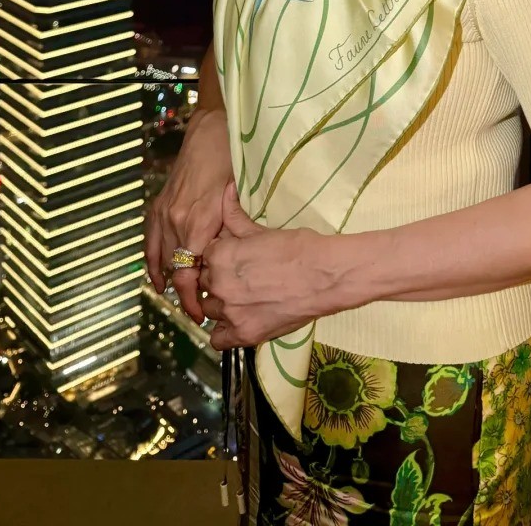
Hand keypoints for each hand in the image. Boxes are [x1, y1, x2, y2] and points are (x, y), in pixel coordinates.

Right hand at [144, 108, 232, 323]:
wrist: (211, 132)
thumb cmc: (233, 164)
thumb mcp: (239, 200)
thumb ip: (232, 232)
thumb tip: (234, 264)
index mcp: (199, 223)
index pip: (188, 274)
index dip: (191, 299)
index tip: (200, 315)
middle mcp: (176, 221)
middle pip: (176, 270)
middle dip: (186, 295)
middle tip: (199, 314)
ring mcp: (164, 213)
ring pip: (162, 258)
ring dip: (171, 281)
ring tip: (183, 301)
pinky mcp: (158, 205)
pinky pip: (150, 241)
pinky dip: (152, 262)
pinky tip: (157, 279)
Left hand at [202, 181, 335, 350]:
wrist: (325, 275)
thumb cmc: (297, 247)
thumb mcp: (262, 230)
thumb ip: (235, 216)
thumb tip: (225, 191)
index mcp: (220, 255)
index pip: (205, 258)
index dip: (219, 258)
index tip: (234, 260)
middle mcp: (219, 284)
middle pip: (206, 283)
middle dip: (218, 280)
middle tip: (242, 278)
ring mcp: (230, 312)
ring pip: (210, 309)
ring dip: (221, 304)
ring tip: (242, 299)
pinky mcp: (244, 334)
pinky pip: (217, 339)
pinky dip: (224, 332)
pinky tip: (238, 321)